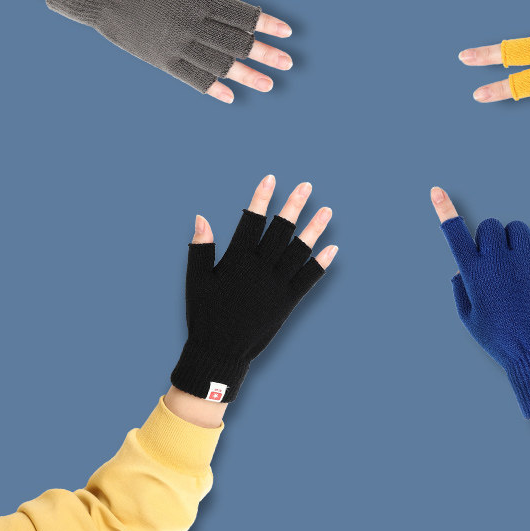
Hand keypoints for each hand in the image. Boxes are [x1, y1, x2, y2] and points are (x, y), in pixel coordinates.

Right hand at [45, 0, 292, 101]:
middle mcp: (191, 23)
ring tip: (269, 84)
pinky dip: (214, 88)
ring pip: (221, 65)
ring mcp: (177, 44)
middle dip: (267, 53)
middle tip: (288, 62)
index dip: (268, 24)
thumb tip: (223, 0)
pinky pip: (193, 78)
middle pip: (238, 42)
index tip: (288, 33)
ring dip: (248, 76)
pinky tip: (231, 97)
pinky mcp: (162, 60)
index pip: (242, 15)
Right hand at [171, 175, 336, 402]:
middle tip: (307, 185)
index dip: (261, 198)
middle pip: (280, 230)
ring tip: (328, 210)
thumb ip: (201, 248)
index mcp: (236, 260)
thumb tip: (201, 217)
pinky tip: (333, 248)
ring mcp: (276, 285)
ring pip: (299, 251)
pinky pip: (308, 279)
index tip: (271, 179)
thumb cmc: (204, 315)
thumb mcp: (196, 280)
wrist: (219, 352)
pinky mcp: (287, 302)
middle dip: (294, 205)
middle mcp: (259, 269)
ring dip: (315, 229)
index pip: (251, 221)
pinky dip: (321, 263)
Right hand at [430, 187, 529, 418]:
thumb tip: (460, 268)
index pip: (455, 233)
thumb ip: (460, 289)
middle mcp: (498, 259)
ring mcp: (525, 257)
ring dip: (514, 242)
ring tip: (519, 267)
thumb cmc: (500, 338)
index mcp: (474, 273)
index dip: (444, 209)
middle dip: (491, 239)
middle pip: (490, 226)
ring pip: (515, 228)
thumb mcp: (470, 319)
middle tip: (498, 261)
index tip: (436, 190)